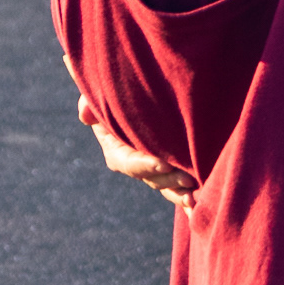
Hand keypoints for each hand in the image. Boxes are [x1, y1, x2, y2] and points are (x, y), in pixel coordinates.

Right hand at [76, 94, 197, 213]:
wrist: (146, 85)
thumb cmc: (122, 86)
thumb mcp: (103, 90)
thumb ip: (91, 100)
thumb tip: (85, 115)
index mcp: (116, 147)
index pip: (126, 161)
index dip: (143, 165)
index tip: (163, 164)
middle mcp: (134, 161)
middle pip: (149, 177)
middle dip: (167, 180)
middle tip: (188, 177)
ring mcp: (153, 165)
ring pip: (164, 185)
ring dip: (178, 191)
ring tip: (195, 194)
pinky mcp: (171, 165)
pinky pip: (176, 184)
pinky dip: (185, 194)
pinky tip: (199, 199)